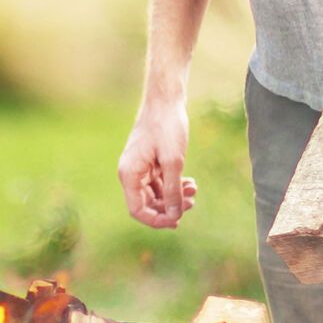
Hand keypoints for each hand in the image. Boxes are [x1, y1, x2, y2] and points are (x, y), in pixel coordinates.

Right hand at [118, 95, 198, 229]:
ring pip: (155, 195)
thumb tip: (174, 215)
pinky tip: (190, 182)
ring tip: (193, 189)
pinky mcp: (150, 164)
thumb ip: (173, 190)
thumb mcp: (173, 161)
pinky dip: (174, 186)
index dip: (157, 220)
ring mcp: (140, 169)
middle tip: (192, 202)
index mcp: (129, 174)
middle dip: (170, 208)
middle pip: (147, 205)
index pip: (137, 210)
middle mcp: (131, 174)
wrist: (165, 102)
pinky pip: (160, 184)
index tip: (177, 221)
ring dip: (175, 197)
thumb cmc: (166, 127)